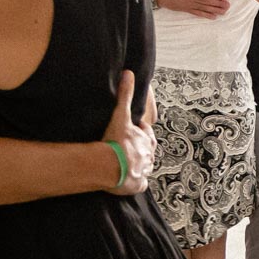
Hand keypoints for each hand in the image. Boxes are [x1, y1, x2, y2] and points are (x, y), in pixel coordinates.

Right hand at [101, 70, 154, 195]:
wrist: (110, 165)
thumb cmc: (116, 140)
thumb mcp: (120, 115)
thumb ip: (125, 95)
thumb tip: (129, 73)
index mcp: (145, 140)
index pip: (147, 134)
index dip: (142, 132)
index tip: (138, 129)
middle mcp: (148, 156)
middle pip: (147, 151)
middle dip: (141, 149)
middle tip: (131, 149)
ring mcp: (144, 171)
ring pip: (145, 167)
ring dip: (139, 165)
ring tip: (129, 164)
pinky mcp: (138, 185)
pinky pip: (141, 184)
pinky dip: (137, 183)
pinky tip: (131, 182)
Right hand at [152, 0, 229, 18]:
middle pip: (207, 1)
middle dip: (218, 4)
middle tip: (228, 6)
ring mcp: (189, 4)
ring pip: (204, 8)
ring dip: (215, 10)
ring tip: (224, 11)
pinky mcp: (186, 9)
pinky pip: (197, 13)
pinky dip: (205, 15)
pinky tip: (213, 17)